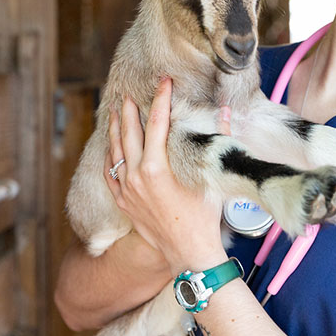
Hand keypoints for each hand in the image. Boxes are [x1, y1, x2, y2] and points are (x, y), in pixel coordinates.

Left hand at [103, 77, 225, 273]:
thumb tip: (226, 111)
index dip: (161, 98)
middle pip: (129, 133)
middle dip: (129, 110)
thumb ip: (219, 140)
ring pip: (115, 151)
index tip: (164, 82)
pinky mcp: (123, 202)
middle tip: (128, 93)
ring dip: (115, 129)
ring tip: (113, 111)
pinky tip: (111, 147)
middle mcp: (137, 176)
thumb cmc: (205, 217)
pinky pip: (110, 173)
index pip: (158, 122)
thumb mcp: (213, 177)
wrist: (189, 253)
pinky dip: (110, 156)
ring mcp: (127, 190)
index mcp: (157, 167)